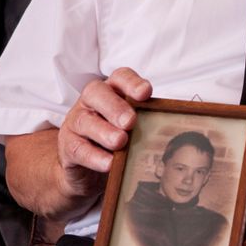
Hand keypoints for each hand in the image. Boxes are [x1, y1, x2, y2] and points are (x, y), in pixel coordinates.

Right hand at [56, 67, 151, 202]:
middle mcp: (90, 103)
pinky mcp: (67, 147)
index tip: (146, 93)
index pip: (119, 77)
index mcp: (111, 91)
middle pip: (97, 93)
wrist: (85, 169)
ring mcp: (75, 123)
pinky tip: (109, 163)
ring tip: (120, 142)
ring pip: (85, 121)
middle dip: (115, 106)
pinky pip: (78, 149)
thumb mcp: (132, 126)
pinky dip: (94, 156)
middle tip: (130, 121)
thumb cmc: (116, 138)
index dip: (131, 82)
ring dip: (104, 132)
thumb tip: (179, 119)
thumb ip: (148, 118)